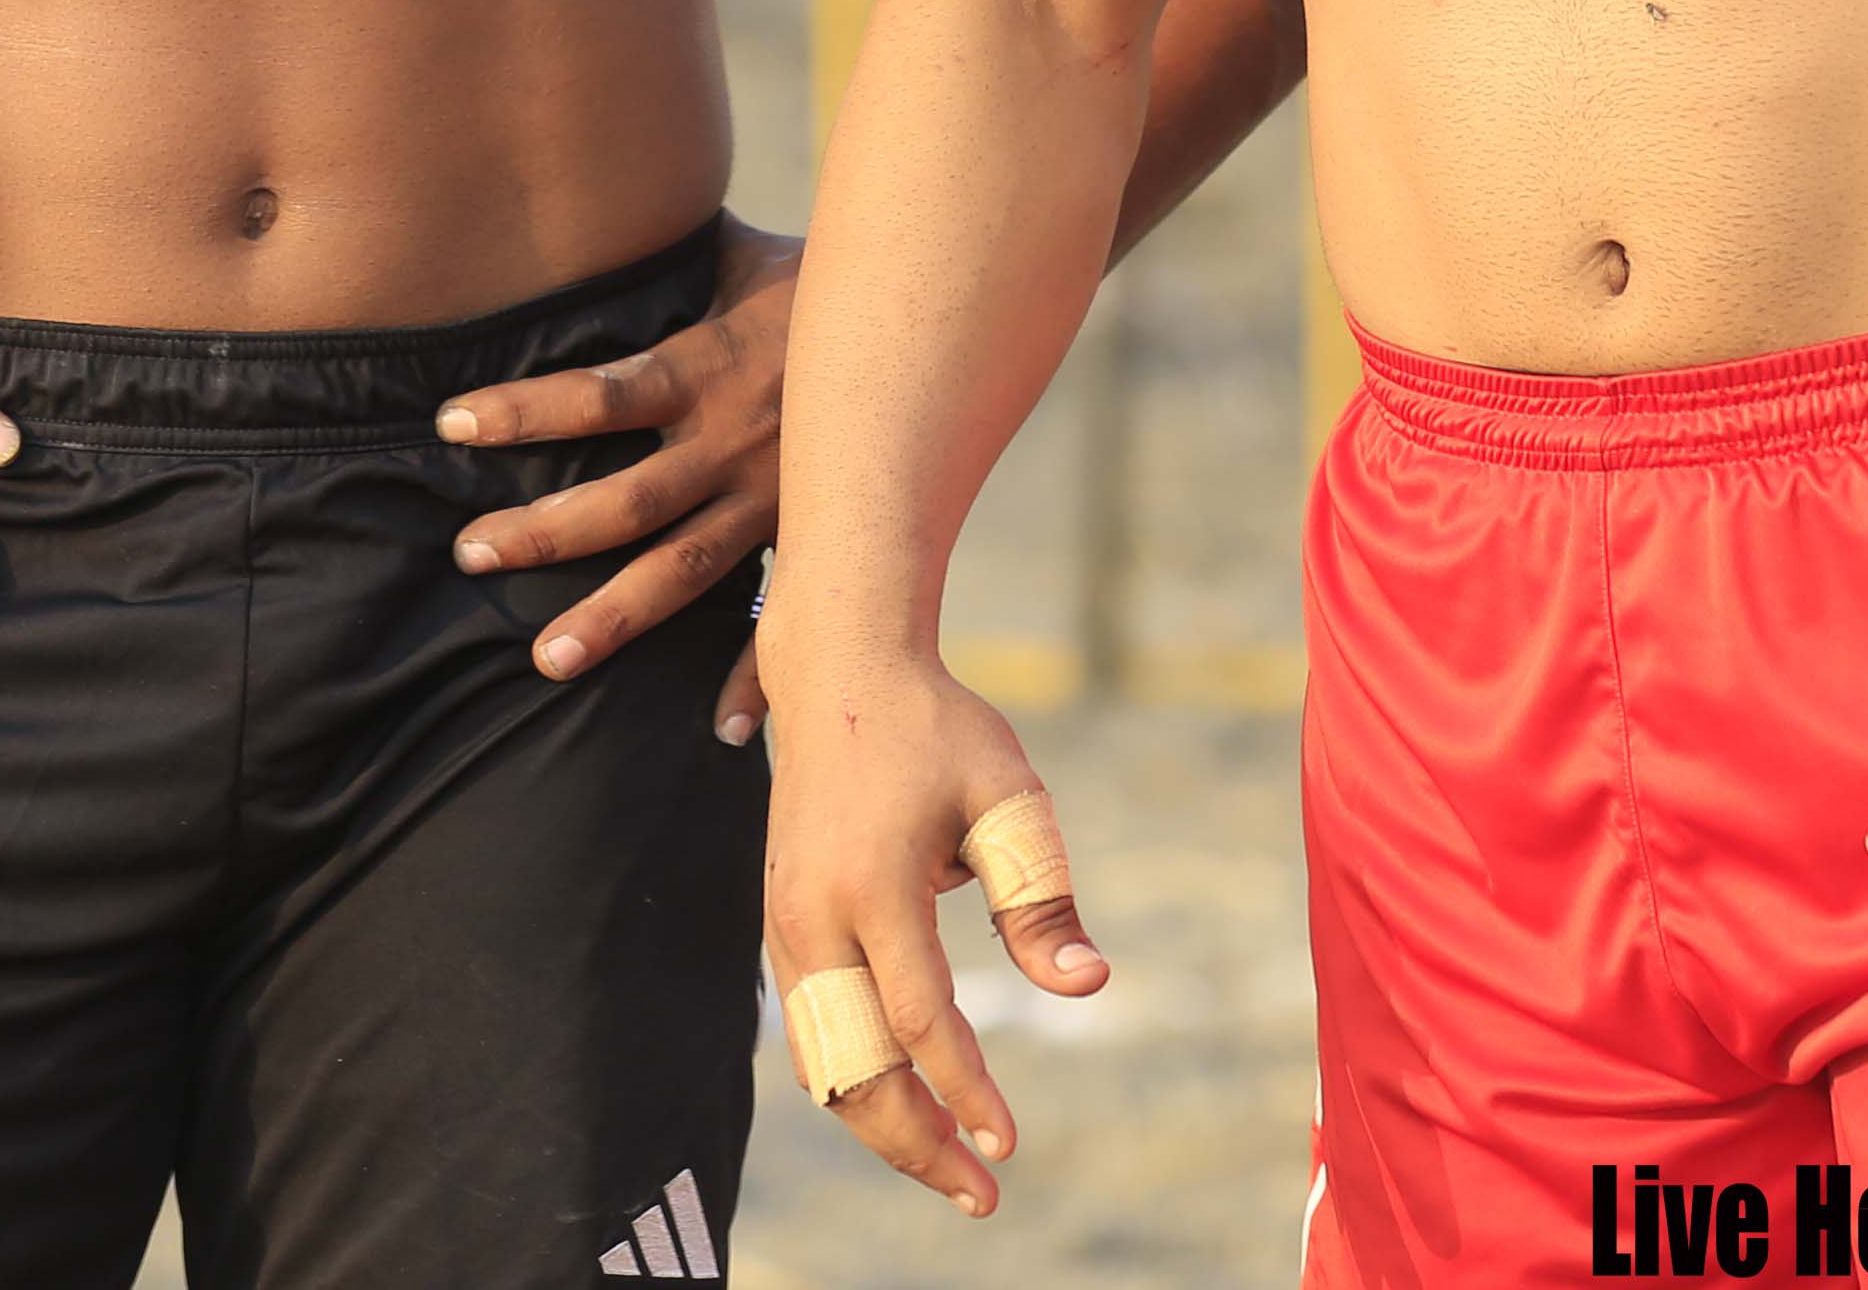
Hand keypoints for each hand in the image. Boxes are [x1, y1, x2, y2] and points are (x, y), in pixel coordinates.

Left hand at [436, 217, 795, 737]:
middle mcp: (737, 443)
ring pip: (686, 570)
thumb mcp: (742, 255)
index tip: (453, 423)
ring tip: (546, 659)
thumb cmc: (819, 281)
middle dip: (548, 530)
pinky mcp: (815, 537)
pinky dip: (759, 679)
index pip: (605, 394)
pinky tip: (724, 735)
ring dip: (616, 616)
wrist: (934, 323)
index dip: (529, 408)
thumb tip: (600, 209)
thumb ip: (670, 256)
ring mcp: (777, 499)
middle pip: (630, 497)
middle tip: (472, 553)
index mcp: (712, 368)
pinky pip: (786, 615)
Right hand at [752, 640, 1101, 1218]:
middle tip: (983, 1196)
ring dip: (881, 1126)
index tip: (1006, 1145)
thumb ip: (1041, 897)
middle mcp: (812, 915)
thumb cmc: (937, 731)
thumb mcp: (1009, 796)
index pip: (921, 1018)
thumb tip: (1088, 986)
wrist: (838, 671)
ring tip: (951, 1169)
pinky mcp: (779, 925)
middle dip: (916, 1143)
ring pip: (823, 1062)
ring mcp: (783, 924)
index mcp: (872, 884)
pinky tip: (905, 1110)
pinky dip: (853, 1083)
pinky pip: (812, 1031)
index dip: (965, 1089)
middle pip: (855, 1067)